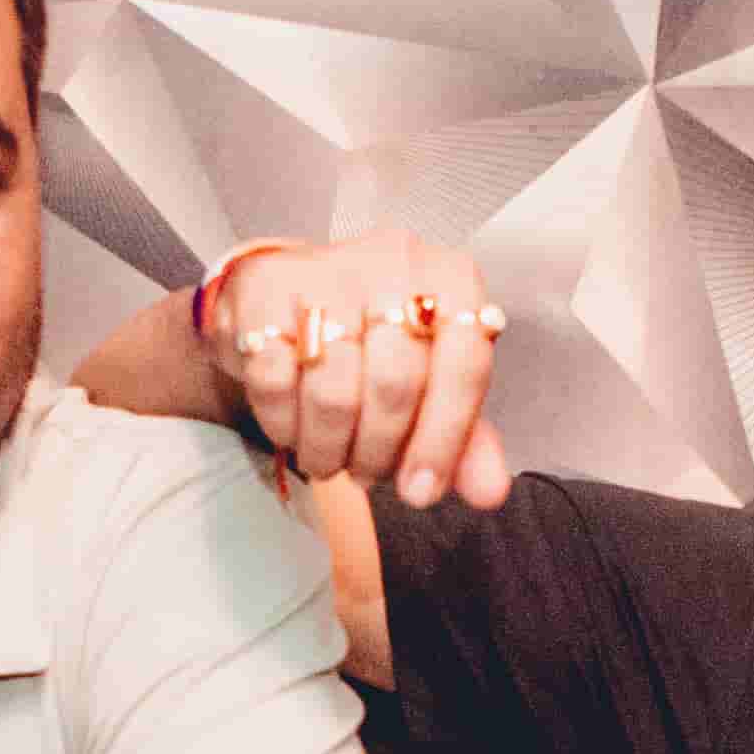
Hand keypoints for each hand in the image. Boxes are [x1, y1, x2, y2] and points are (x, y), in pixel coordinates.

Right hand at [196, 236, 511, 509]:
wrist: (286, 299)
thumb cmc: (372, 344)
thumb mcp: (430, 385)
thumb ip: (466, 439)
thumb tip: (489, 491)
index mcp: (452, 279)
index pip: (465, 366)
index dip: (443, 440)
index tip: (421, 490)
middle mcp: (394, 262)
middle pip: (396, 384)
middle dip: (379, 450)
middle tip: (367, 474)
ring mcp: (326, 271)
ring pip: (334, 391)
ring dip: (329, 447)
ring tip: (328, 459)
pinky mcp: (264, 290)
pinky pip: (276, 382)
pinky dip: (284, 425)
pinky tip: (292, 430)